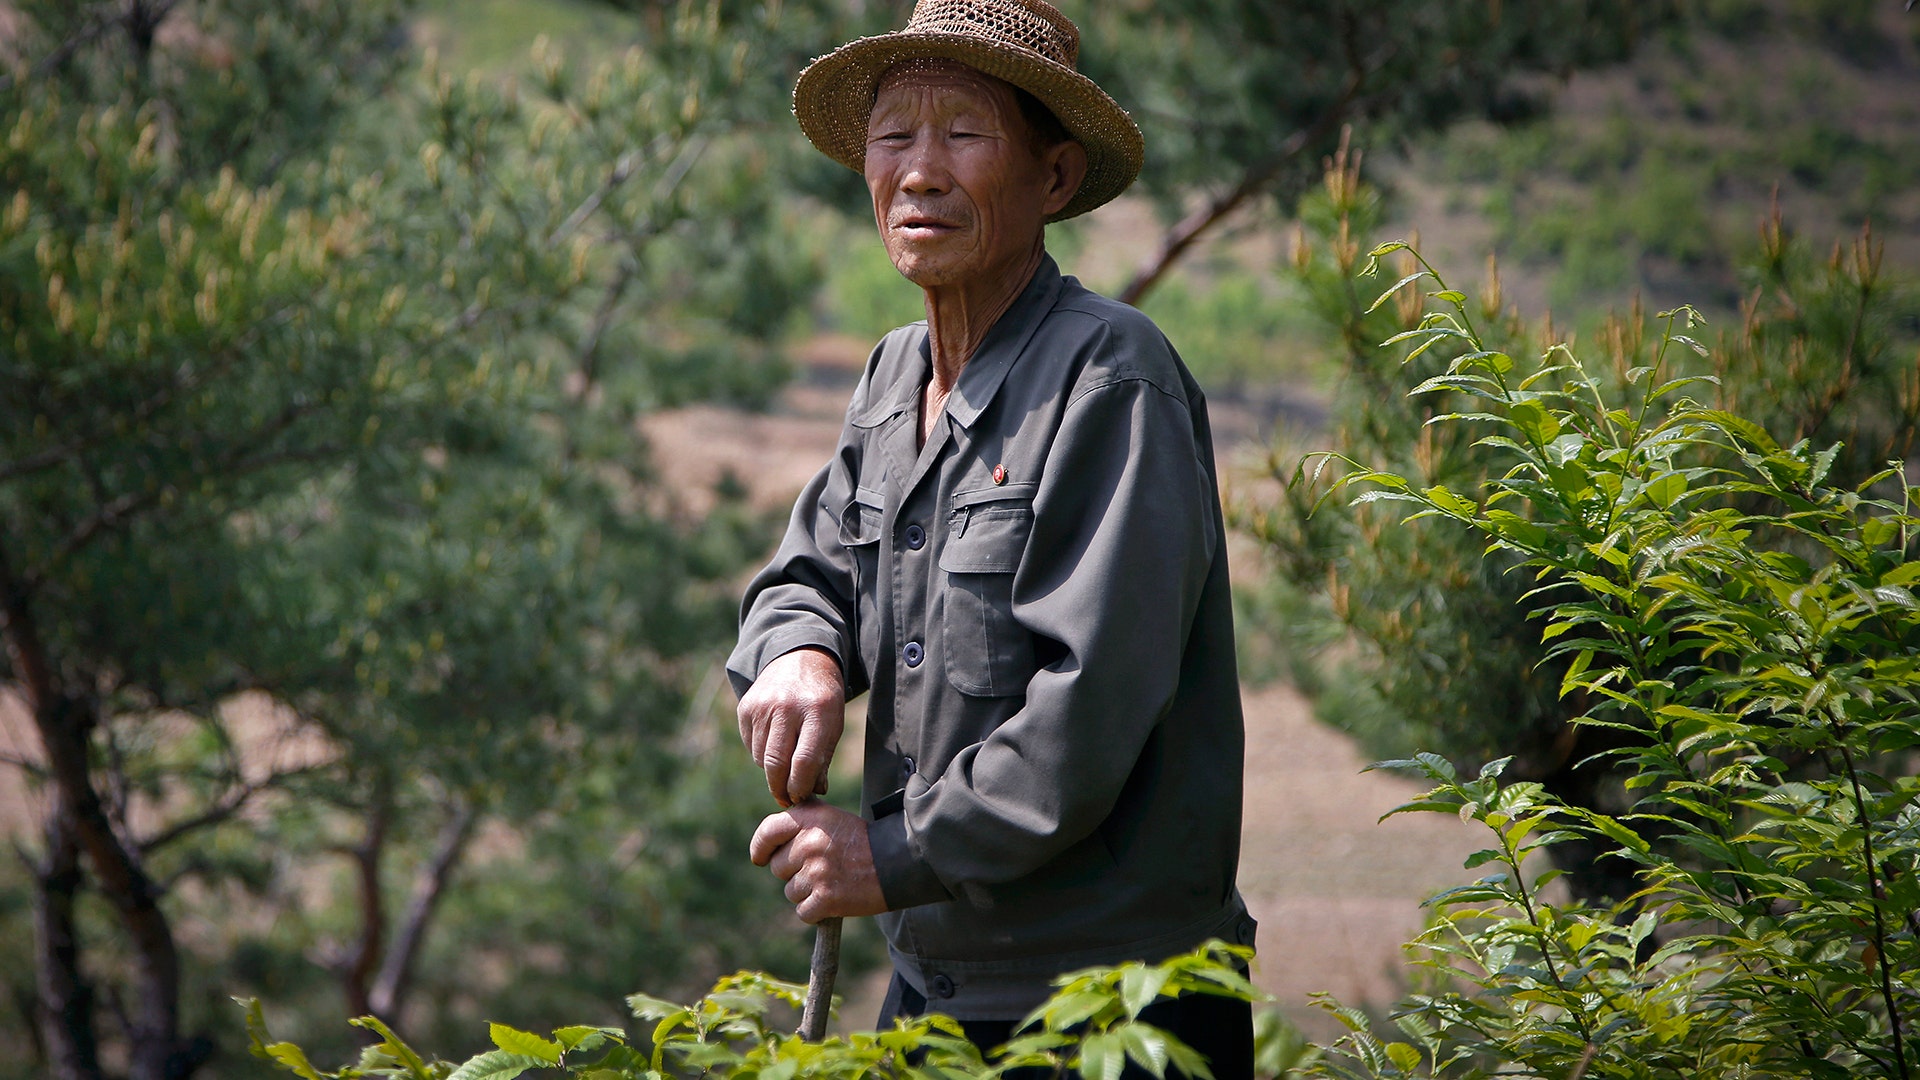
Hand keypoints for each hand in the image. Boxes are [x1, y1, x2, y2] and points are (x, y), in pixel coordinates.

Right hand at [737, 647, 844, 806]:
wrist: (800, 659)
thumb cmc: (822, 700)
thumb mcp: (833, 724)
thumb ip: (823, 760)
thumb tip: (813, 792)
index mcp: (817, 710)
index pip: (804, 761)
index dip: (800, 786)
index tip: (800, 798)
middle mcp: (787, 706)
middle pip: (776, 763)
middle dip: (780, 788)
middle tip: (786, 799)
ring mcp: (763, 705)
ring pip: (761, 757)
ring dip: (772, 769)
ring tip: (785, 761)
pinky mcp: (746, 706)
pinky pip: (750, 744)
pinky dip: (761, 752)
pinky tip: (774, 740)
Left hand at [750, 802, 886, 922]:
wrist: (897, 863)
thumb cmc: (862, 841)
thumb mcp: (831, 819)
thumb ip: (801, 823)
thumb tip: (768, 839)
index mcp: (809, 819)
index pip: (768, 832)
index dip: (760, 847)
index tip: (759, 858)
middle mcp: (809, 843)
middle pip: (777, 867)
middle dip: (794, 872)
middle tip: (822, 868)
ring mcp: (817, 872)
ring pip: (790, 892)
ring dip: (807, 893)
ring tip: (834, 881)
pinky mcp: (826, 899)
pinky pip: (803, 912)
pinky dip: (816, 912)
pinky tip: (835, 900)